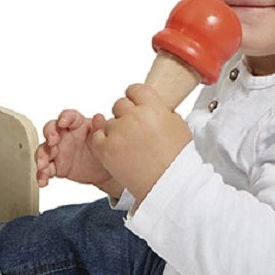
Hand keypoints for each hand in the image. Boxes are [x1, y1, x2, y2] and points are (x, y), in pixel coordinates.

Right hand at [34, 109, 112, 189]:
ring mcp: (58, 151)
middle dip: (49, 134)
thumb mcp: (103, 138)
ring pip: (44, 150)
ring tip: (43, 165)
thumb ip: (100, 128)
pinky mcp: (56, 166)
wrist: (105, 170)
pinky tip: (43, 181)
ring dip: (41, 157)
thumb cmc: (102, 148)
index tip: (63, 122)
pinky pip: (45, 169)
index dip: (64, 117)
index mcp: (77, 125)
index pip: (68, 116)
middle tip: (52, 141)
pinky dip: (42, 175)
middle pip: (50, 130)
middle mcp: (64, 135)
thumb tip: (99, 118)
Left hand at [89, 84, 191, 203]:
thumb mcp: (178, 126)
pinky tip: (115, 150)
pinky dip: (102, 143)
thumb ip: (162, 113)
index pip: (135, 89)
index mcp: (153, 107)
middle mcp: (133, 116)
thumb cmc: (178, 160)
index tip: (135, 105)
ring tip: (130, 148)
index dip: (135, 98)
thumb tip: (154, 108)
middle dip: (125, 115)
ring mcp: (118, 132)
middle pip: (120, 105)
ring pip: (108, 123)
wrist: (169, 185)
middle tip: (134, 131)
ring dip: (115, 132)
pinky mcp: (105, 149)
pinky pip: (96, 137)